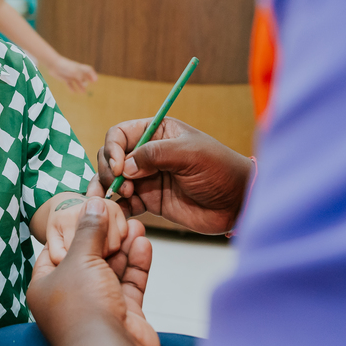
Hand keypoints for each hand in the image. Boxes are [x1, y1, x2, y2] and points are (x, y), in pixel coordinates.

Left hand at [29, 198, 158, 345]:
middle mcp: (70, 297)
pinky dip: (136, 264)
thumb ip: (90, 230)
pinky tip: (143, 243)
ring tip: (135, 225)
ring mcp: (97, 307)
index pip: (55, 251)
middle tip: (117, 215)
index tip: (86, 211)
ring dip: (123, 248)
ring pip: (111, 270)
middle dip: (103, 237)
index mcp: (45, 286)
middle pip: (87, 259)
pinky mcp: (123, 314)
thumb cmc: (82, 308)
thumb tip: (93, 202)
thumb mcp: (80, 259)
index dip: (70, 230)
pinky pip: (129, 284)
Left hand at [47, 55, 97, 93]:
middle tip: (92, 84)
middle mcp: (76, 71)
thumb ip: (81, 78)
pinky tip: (73, 92)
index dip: (93, 75)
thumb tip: (85, 84)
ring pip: (77, 81)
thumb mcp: (75, 72)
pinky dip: (72, 88)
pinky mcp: (65, 78)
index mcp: (80, 68)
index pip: (89, 70)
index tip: (95, 80)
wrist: (54, 64)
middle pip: (84, 76)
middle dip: (88, 80)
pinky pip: (70, 84)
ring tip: (83, 92)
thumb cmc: (65, 66)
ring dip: (81, 86)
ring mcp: (71, 75)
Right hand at [90, 117, 251, 234]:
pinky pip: (124, 202)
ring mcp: (147, 178)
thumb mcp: (190, 154)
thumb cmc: (221, 170)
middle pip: (111, 157)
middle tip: (118, 186)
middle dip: (108, 170)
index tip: (119, 167)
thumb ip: (155, 155)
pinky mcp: (149, 200)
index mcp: (157, 132)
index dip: (112, 148)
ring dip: (107, 189)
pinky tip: (118, 213)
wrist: (238, 203)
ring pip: (114, 180)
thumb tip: (124, 167)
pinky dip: (117, 207)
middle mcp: (148, 153)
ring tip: (112, 200)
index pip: (120, 134)